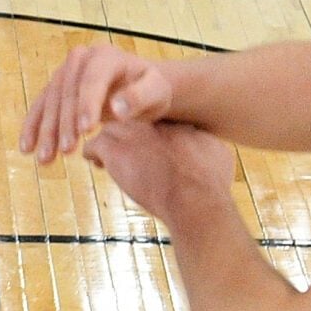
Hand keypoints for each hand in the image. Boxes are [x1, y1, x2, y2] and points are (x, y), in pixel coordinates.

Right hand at [22, 42, 175, 160]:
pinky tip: (27, 148)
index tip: (86, 130)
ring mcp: (65, 71)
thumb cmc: (151, 89)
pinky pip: (41, 106)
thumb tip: (116, 108)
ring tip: (45, 159)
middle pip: (67, 92)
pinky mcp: (57, 86)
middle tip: (66, 151)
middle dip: (64, 123)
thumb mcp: (156, 92)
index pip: (92, 80)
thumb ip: (140, 98)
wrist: (140, 84)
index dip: (87, 104)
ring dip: (46, 131)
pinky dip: (33, 127)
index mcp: (105, 56)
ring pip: (50, 101)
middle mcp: (80, 59)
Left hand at [82, 118, 236, 223]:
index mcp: (170, 114)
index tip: (145, 142)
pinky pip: (93, 146)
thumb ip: (203, 139)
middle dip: (123, 131)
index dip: (143, 128)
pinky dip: (94, 155)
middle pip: (124, 116)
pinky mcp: (113, 149)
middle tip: (126, 149)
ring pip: (106, 127)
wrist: (194, 198)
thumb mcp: (216, 149)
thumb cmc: (209, 180)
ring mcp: (128, 130)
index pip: (146, 113)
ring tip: (110, 157)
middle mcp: (146, 116)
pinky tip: (100, 165)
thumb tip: (203, 141)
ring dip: (107, 142)